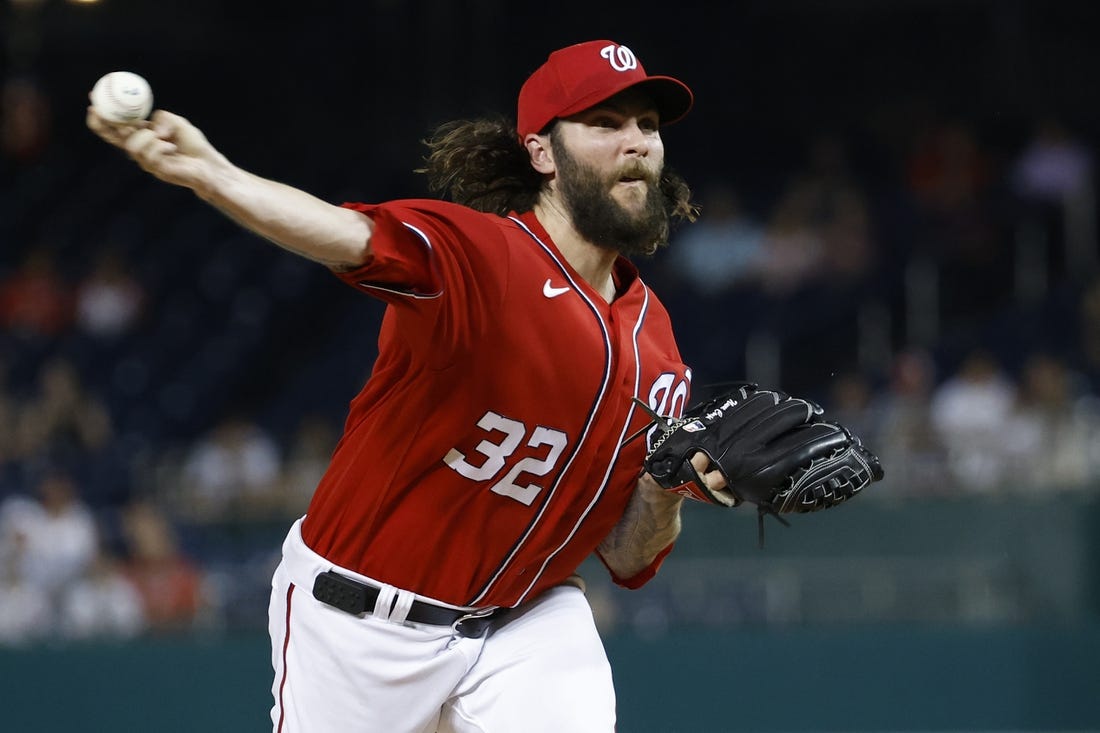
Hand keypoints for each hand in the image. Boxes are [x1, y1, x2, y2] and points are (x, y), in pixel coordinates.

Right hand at [86, 107, 225, 191]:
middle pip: (112, 137)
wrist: (208, 163)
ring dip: (148, 137)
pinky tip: (171, 148)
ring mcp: (146, 161)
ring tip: (165, 138)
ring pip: (132, 146)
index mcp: (141, 135)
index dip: (102, 113)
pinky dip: (162, 146)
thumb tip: (149, 127)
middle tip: (97, 109)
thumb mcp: (176, 121)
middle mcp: (139, 149)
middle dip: (102, 123)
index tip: (93, 97)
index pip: (115, 125)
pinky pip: (151, 154)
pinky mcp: (156, 169)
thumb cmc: (192, 143)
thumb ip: (160, 118)